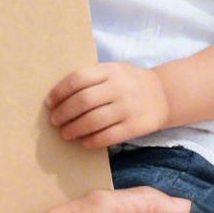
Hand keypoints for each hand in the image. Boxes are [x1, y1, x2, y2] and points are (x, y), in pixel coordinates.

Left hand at [47, 62, 169, 147]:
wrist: (164, 95)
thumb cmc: (129, 84)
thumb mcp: (113, 72)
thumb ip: (91, 80)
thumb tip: (59, 99)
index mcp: (110, 70)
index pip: (78, 79)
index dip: (60, 92)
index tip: (49, 103)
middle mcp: (119, 87)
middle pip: (83, 101)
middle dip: (64, 113)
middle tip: (55, 121)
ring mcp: (128, 107)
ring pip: (93, 121)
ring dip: (74, 129)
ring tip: (65, 134)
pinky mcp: (135, 126)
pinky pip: (108, 136)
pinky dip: (92, 140)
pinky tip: (84, 142)